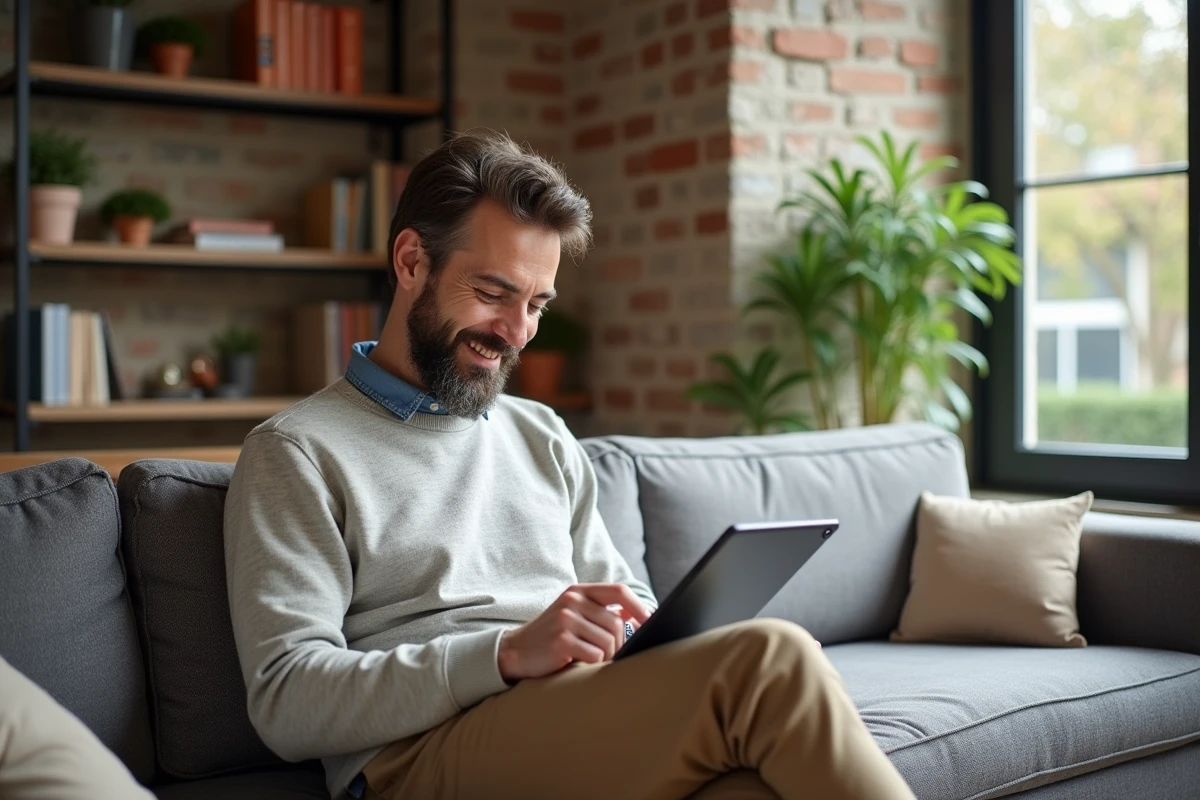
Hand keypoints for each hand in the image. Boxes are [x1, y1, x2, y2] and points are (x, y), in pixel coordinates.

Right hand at [497, 584, 651, 681]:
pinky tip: (577, 662)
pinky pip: (595, 656)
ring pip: (609, 642)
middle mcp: (572, 600)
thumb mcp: (574, 616)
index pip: (619, 591)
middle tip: (608, 655)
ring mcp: (566, 619)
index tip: (651, 622)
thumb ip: (601, 612)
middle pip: (617, 623)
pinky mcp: (561, 640)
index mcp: (578, 591)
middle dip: (619, 643)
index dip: (639, 607)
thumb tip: (637, 617)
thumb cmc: (552, 636)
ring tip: (588, 658)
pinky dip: (592, 664)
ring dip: (605, 656)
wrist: (515, 652)